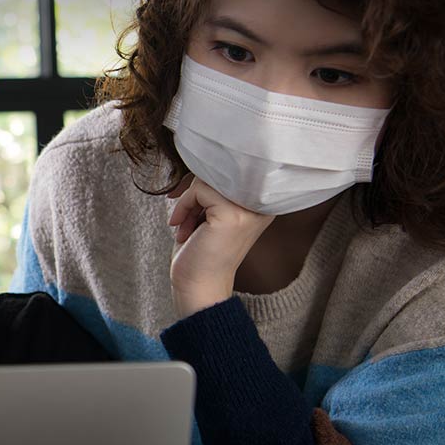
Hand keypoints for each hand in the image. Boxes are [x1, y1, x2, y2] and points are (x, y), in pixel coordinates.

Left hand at [168, 176, 274, 317]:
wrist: (198, 286)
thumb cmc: (201, 250)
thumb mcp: (213, 212)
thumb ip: (218, 187)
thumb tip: (203, 158)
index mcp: (263, 202)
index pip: (234, 169)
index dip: (207, 182)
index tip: (191, 205)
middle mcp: (263, 204)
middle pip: (221, 170)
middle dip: (195, 192)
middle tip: (185, 217)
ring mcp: (249, 210)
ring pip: (209, 178)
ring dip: (188, 201)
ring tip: (186, 225)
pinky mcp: (232, 215)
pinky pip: (200, 190)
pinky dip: (184, 205)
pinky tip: (181, 227)